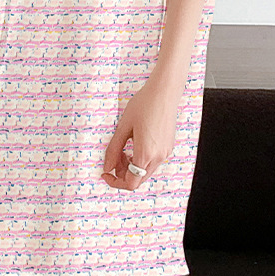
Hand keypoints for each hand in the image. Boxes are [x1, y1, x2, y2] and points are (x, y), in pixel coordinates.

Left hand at [100, 75, 180, 190]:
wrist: (164, 92)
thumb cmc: (144, 104)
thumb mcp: (123, 127)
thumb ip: (113, 150)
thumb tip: (107, 167)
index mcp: (146, 153)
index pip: (130, 183)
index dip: (115, 182)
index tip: (106, 173)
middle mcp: (158, 157)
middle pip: (138, 179)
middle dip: (122, 172)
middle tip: (114, 156)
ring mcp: (165, 153)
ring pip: (145, 171)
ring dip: (132, 166)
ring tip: (124, 148)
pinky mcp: (168, 147)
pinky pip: (152, 162)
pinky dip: (141, 159)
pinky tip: (135, 143)